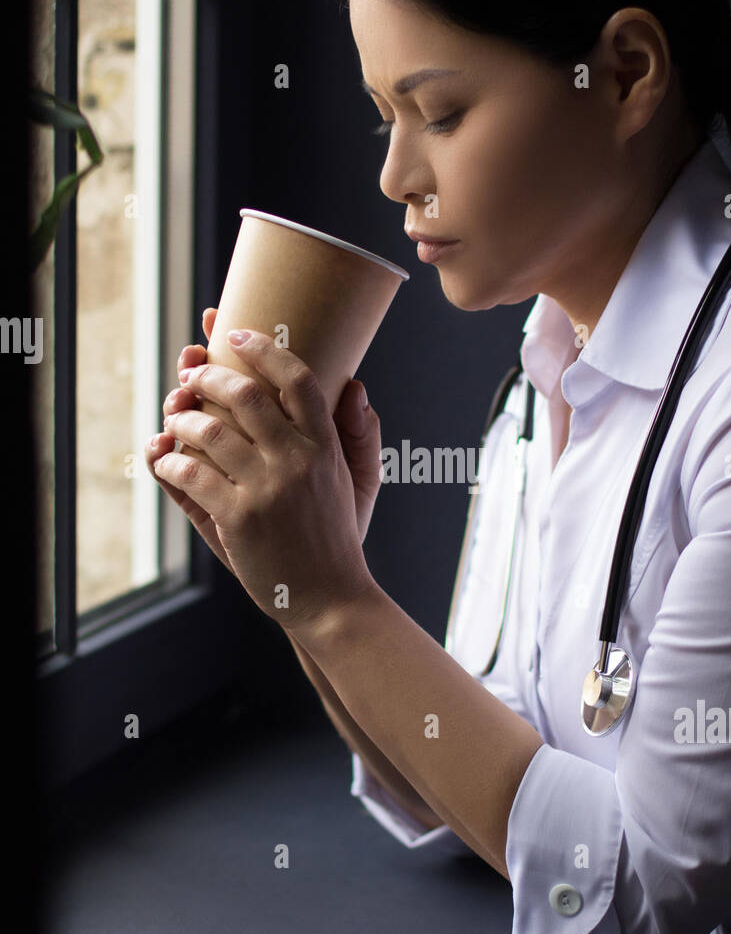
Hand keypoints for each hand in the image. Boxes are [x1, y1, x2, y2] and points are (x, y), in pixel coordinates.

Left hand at [144, 322, 376, 632]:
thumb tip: (356, 387)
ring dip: (182, 417)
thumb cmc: (340, 538)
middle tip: (191, 373)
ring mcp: (265, 490)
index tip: (233, 333)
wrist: (331, 599)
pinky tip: (165, 458)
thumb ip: (361, 434)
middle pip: (245, 394)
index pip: (297, 379)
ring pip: (209, 431)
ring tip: (175, 417)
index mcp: (326, 447)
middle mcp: (297, 461)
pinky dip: (169, 461)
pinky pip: (190, 474)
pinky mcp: (237, 519)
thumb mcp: (363, 483)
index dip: (262, 348)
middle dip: (208, 375)